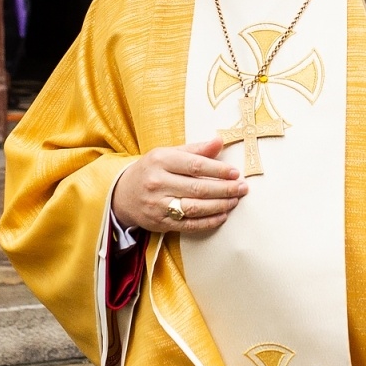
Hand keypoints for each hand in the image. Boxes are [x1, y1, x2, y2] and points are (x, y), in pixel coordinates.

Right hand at [111, 137, 247, 232]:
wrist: (122, 194)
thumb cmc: (151, 170)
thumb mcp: (168, 153)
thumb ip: (195, 149)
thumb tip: (219, 142)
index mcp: (160, 160)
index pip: (194, 165)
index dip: (218, 169)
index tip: (235, 172)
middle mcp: (157, 182)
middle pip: (197, 187)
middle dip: (224, 189)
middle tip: (242, 188)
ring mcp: (157, 204)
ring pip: (194, 207)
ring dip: (219, 205)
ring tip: (234, 201)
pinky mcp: (160, 222)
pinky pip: (189, 224)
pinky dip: (208, 222)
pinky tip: (222, 216)